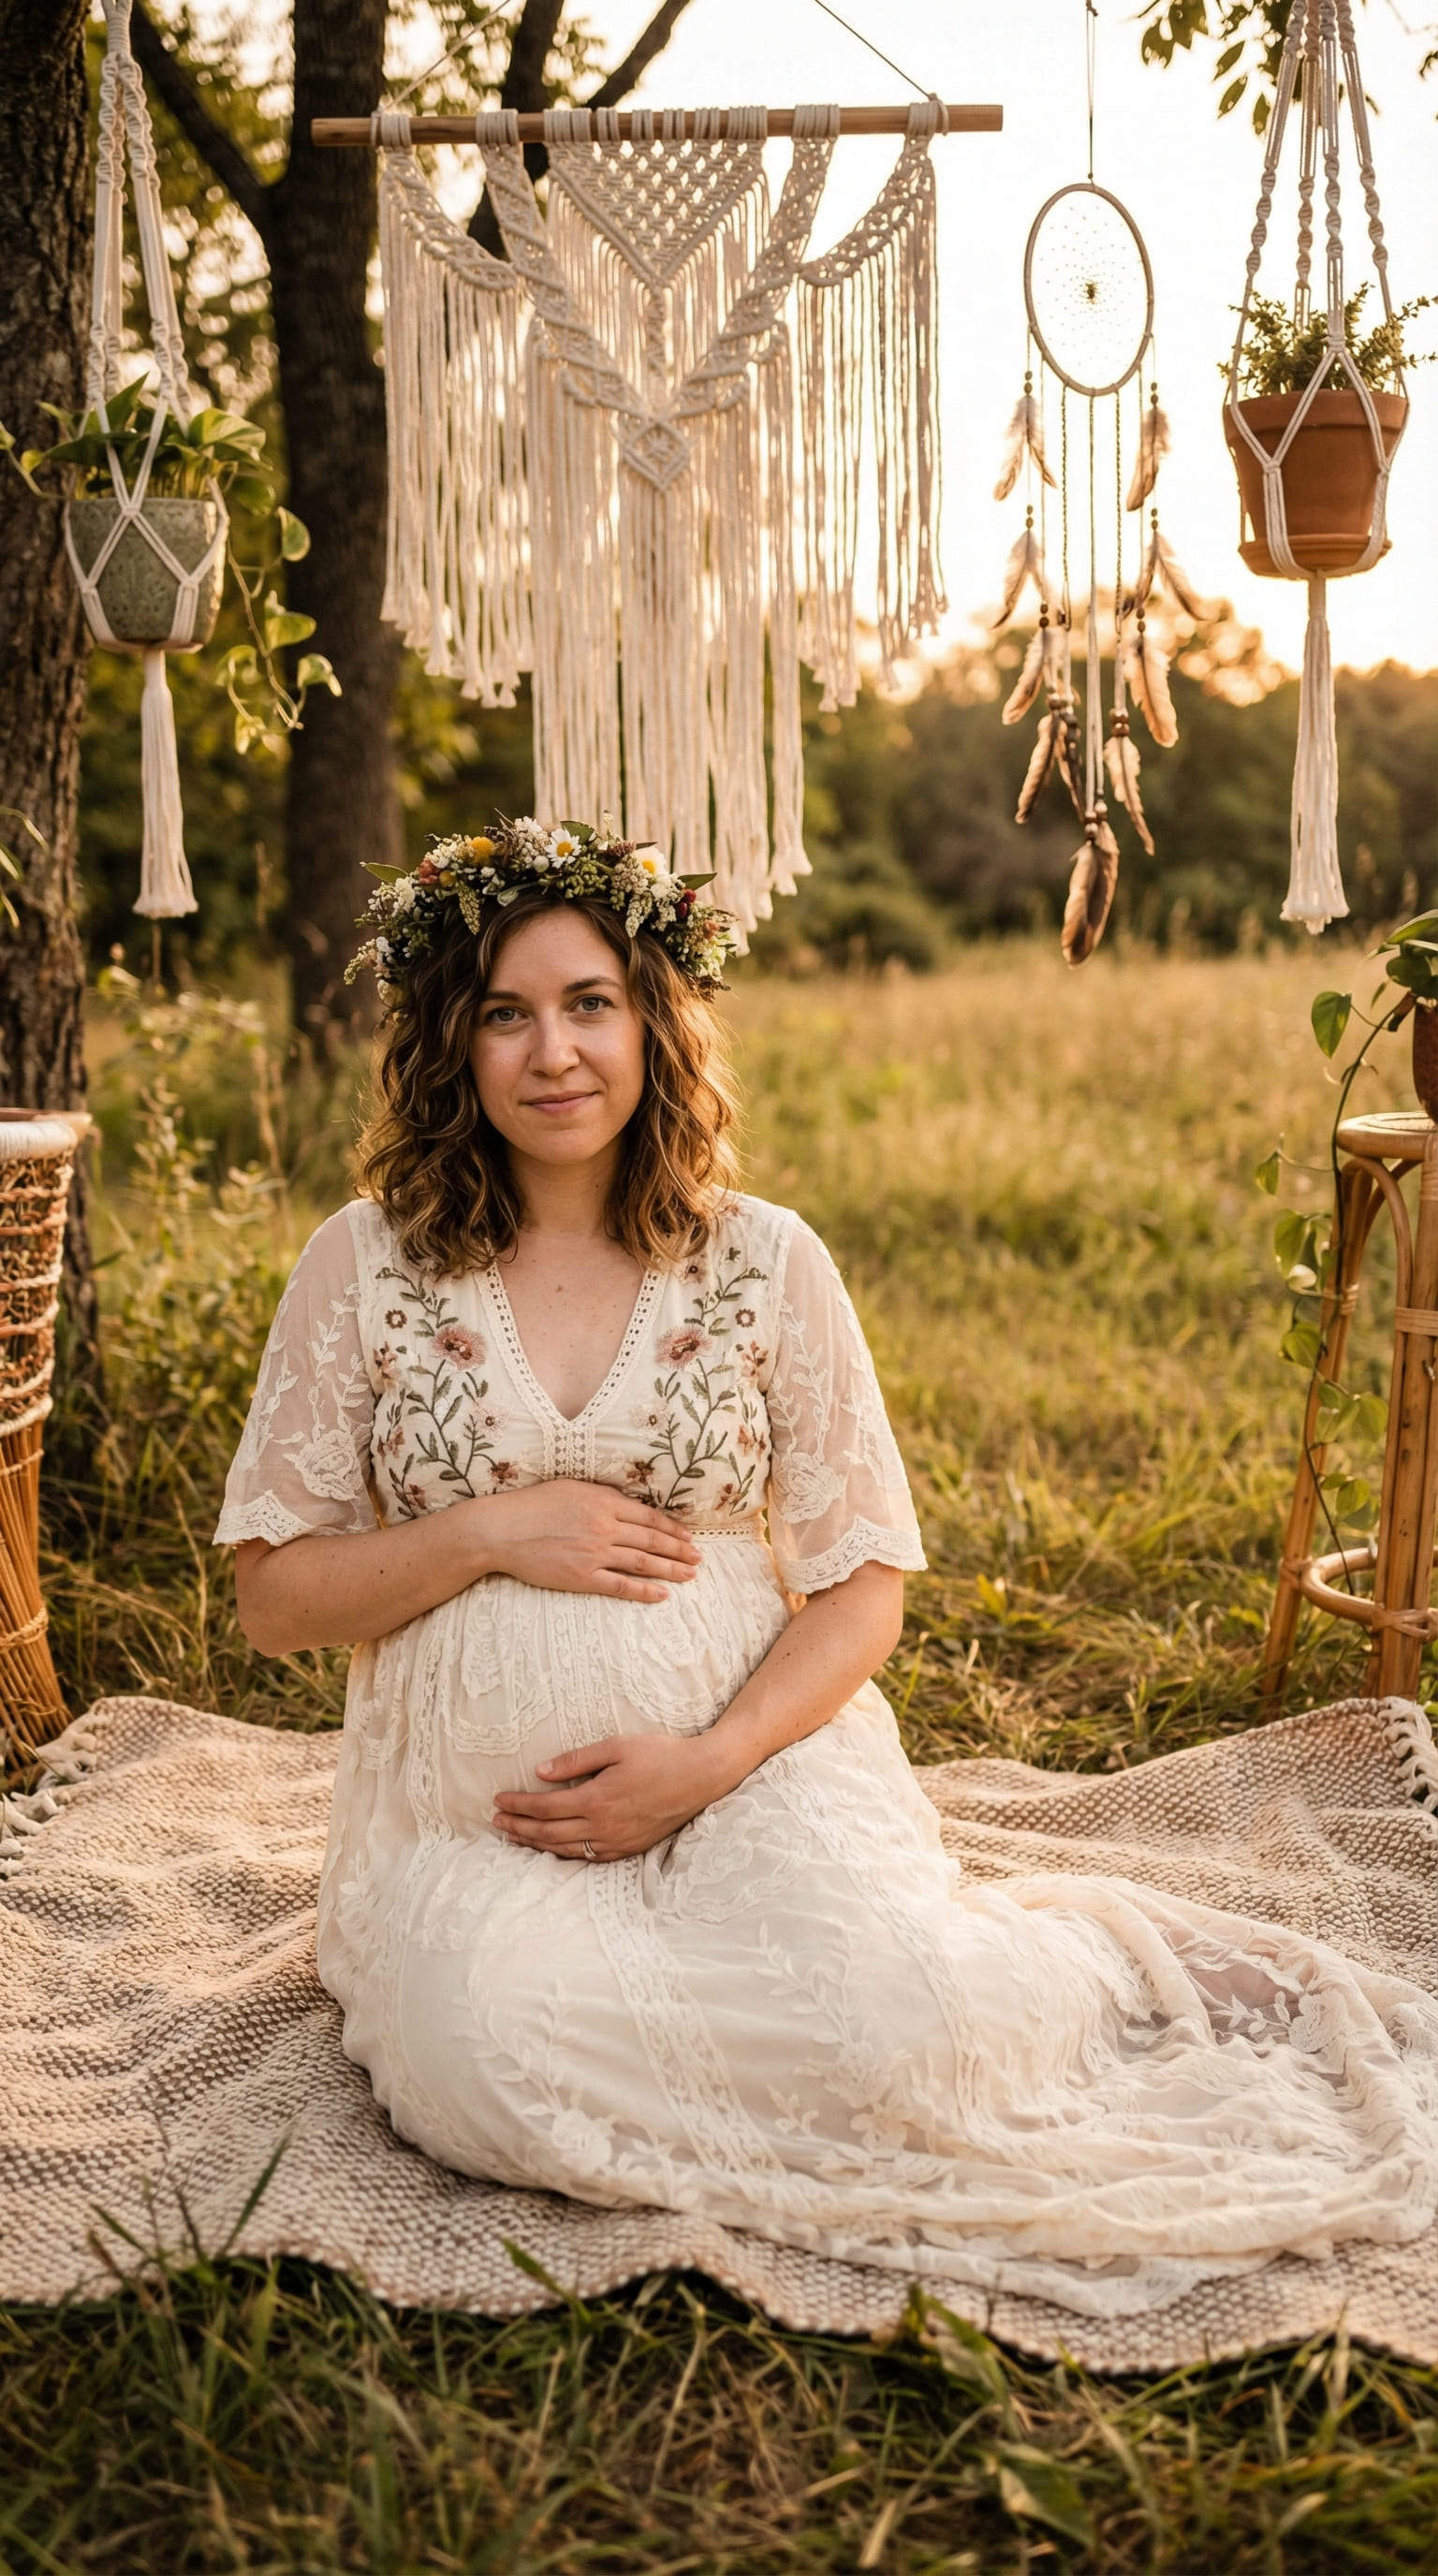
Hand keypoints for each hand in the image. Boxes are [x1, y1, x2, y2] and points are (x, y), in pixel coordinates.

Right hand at [481, 1480, 700, 1600]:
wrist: (501, 1530)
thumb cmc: (532, 1505)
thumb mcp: (571, 1488)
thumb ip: (602, 1495)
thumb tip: (627, 1502)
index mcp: (603, 1502)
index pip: (648, 1517)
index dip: (672, 1528)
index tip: (689, 1536)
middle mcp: (604, 1527)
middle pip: (652, 1540)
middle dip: (679, 1550)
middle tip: (698, 1558)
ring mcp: (594, 1553)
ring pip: (643, 1563)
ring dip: (670, 1570)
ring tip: (690, 1575)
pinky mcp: (581, 1577)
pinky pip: (621, 1586)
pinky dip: (644, 1591)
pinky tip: (662, 1594)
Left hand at [492, 1731, 728, 1860]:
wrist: (701, 1777)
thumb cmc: (660, 1755)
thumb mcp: (616, 1746)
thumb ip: (576, 1760)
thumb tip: (540, 1772)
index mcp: (596, 1799)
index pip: (544, 1807)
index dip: (517, 1806)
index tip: (498, 1800)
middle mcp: (603, 1826)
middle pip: (548, 1833)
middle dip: (518, 1828)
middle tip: (495, 1821)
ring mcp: (617, 1842)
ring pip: (566, 1850)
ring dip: (535, 1845)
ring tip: (514, 1837)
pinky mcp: (629, 1848)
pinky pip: (589, 1858)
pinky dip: (564, 1855)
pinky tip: (553, 1849)